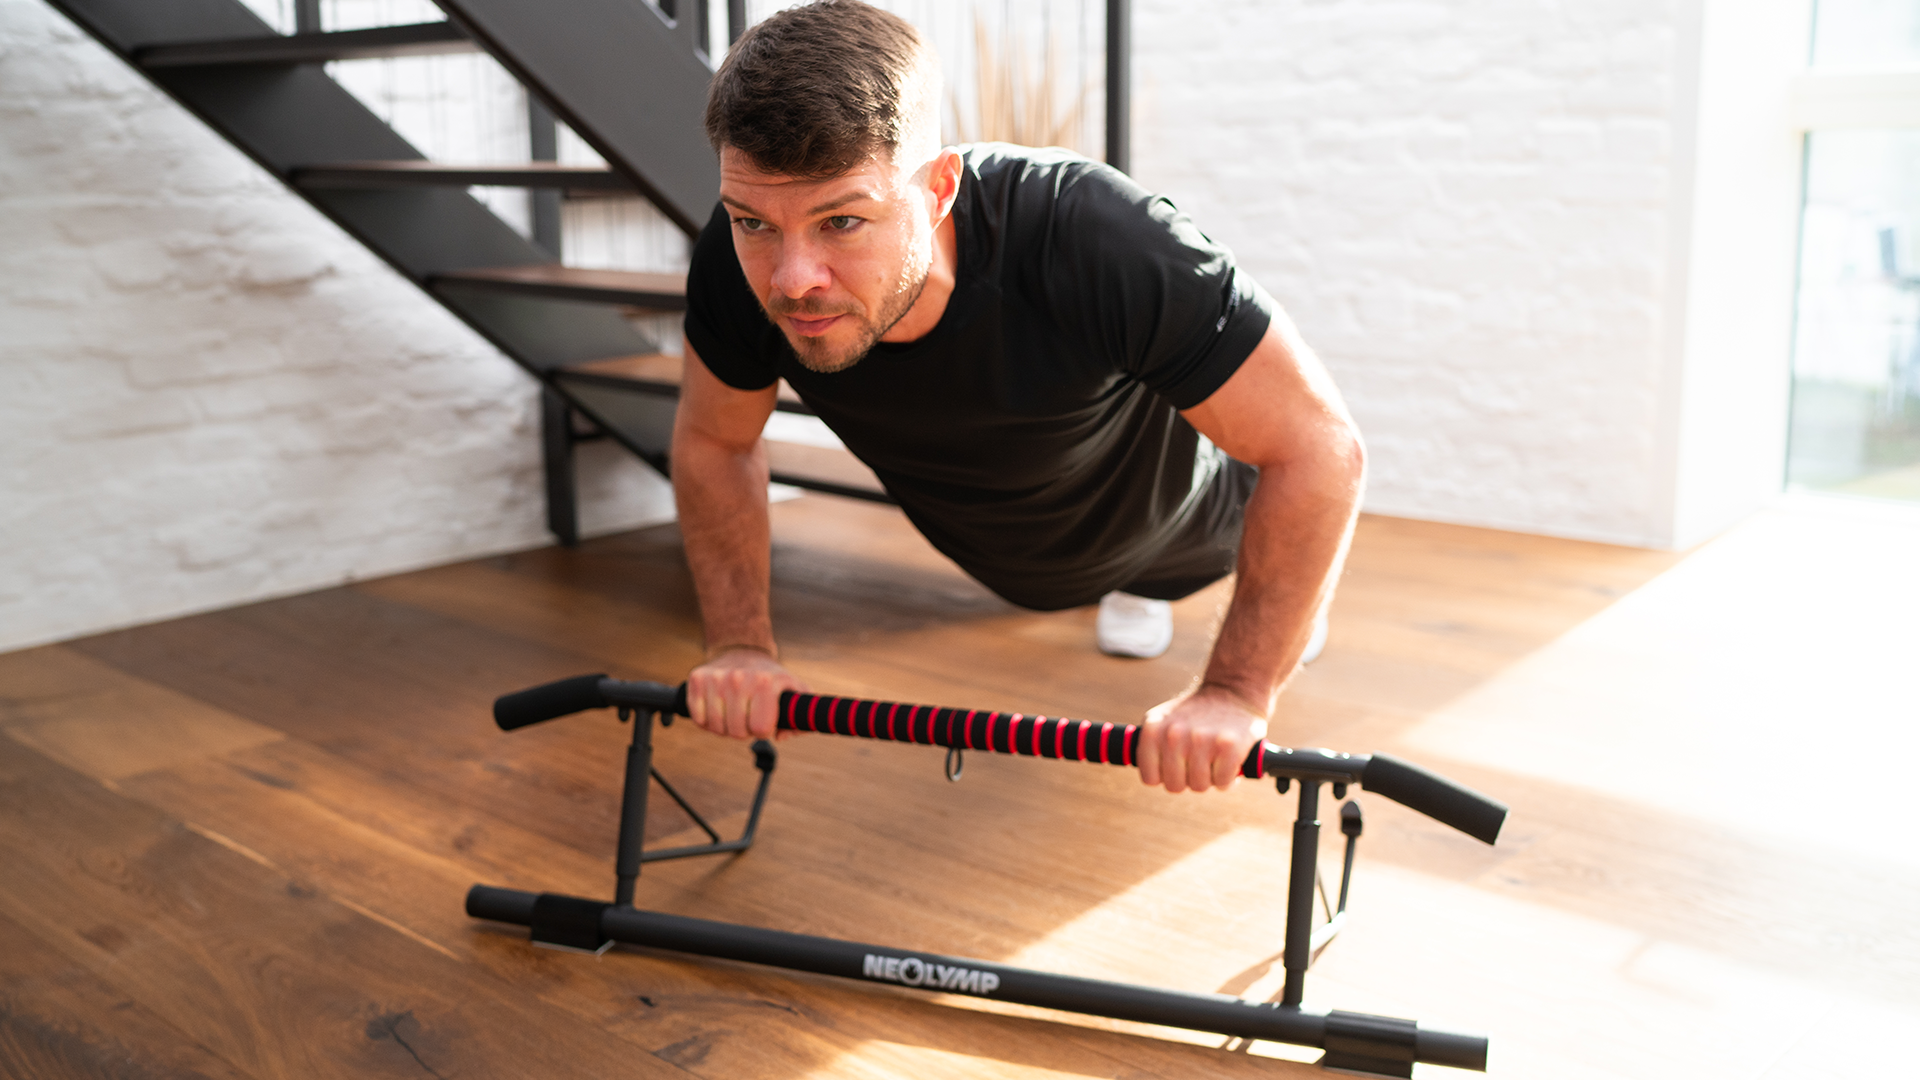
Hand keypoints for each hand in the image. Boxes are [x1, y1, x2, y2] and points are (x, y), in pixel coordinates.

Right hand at [686, 648, 805, 739]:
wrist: (743, 652)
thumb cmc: (770, 678)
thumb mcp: (794, 692)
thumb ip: (801, 717)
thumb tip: (782, 735)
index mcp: (765, 682)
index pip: (760, 729)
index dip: (763, 730)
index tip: (764, 720)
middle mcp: (738, 678)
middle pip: (736, 732)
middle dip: (744, 730)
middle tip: (748, 716)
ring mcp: (715, 678)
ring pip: (715, 727)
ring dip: (725, 727)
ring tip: (733, 712)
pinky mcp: (696, 679)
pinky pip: (698, 718)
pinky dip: (706, 720)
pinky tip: (717, 708)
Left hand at [1136, 684, 1268, 792]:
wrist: (1232, 690)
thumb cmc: (1196, 713)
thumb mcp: (1163, 720)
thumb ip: (1150, 744)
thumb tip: (1131, 767)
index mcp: (1152, 729)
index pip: (1150, 778)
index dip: (1165, 776)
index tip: (1176, 765)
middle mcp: (1173, 734)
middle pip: (1175, 786)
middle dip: (1188, 779)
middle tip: (1198, 761)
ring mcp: (1201, 740)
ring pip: (1199, 786)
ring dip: (1210, 778)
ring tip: (1214, 757)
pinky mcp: (1229, 747)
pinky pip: (1222, 783)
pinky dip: (1229, 778)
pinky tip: (1229, 760)